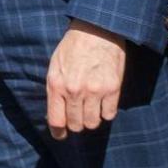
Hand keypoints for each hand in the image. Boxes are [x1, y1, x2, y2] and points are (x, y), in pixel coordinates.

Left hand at [45, 20, 127, 138]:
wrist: (97, 31)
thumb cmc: (72, 48)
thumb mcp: (54, 66)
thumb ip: (55, 90)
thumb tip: (57, 112)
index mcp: (56, 85)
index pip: (56, 120)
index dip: (58, 132)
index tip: (60, 136)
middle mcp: (75, 91)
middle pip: (76, 125)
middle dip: (76, 124)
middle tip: (78, 117)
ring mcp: (95, 91)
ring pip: (93, 123)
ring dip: (91, 119)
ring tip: (90, 109)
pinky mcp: (113, 89)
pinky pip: (109, 114)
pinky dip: (106, 113)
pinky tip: (103, 103)